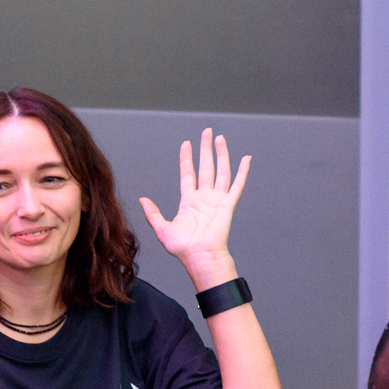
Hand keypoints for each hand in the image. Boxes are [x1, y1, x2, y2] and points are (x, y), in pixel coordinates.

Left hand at [140, 129, 249, 288]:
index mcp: (189, 201)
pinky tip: (246, 158)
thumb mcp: (162, 229)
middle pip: (205, 166)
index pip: (188, 174)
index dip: (187, 158)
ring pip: (221, 171)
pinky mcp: (228, 204)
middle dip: (205, 149)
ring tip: (220, 138)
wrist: (199, 256)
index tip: (186, 144)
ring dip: (221, 154)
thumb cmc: (183, 248)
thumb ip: (153, 214)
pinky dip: (242, 171)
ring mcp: (217, 199)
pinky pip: (237, 185)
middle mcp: (204, 197)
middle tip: (207, 132)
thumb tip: (143, 200)